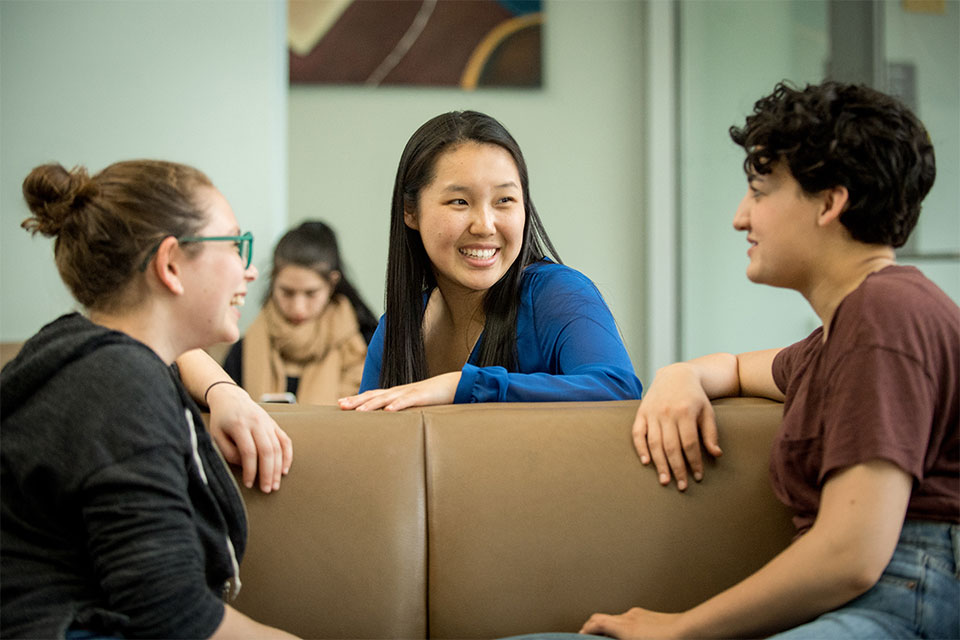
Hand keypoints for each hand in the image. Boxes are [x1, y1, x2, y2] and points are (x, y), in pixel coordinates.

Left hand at [206, 383, 293, 492]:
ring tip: (275, 485)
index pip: (249, 452)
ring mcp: (268, 422)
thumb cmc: (221, 420)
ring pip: (278, 447)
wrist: (231, 398)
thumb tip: (246, 467)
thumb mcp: (216, 435)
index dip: (250, 470)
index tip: (249, 484)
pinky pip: (285, 441)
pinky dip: (287, 456)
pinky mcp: (275, 424)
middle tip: (267, 490)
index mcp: (240, 425)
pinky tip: (284, 469)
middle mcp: (257, 422)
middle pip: (267, 451)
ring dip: (278, 468)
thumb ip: (229, 452)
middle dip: (268, 473)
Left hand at [338, 372, 460, 411]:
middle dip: (357, 400)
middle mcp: (399, 391)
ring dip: (371, 404)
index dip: (356, 398)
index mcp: (396, 394)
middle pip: (374, 395)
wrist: (454, 384)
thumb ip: (401, 412)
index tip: (340, 403)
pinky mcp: (422, 396)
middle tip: (341, 405)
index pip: (372, 395)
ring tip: (358, 411)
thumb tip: (389, 422)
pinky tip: (388, 411)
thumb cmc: (433, 396)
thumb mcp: (413, 405)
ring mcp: (410, 392)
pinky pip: (408, 401)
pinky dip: (397, 405)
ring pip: (387, 398)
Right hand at [581, 607, 683, 638]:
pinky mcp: (650, 616)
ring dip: (611, 629)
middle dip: (594, 628)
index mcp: (623, 627)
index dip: (584, 629)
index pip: (594, 623)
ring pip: (617, 619)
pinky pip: (631, 620)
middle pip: (603, 619)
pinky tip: (633, 638)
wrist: (690, 632)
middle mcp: (629, 617)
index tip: (580, 635)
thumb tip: (610, 639)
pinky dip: (624, 628)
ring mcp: (640, 615)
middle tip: (591, 638)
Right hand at [632, 363, 721, 490]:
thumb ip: (711, 433)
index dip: (694, 462)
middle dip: (677, 469)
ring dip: (659, 464)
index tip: (698, 476)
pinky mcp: (641, 413)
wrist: (676, 375)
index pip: (690, 443)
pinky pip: (637, 433)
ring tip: (665, 480)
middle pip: (671, 447)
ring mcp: (652, 413)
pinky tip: (646, 462)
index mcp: (685, 412)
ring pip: (654, 443)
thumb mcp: (707, 411)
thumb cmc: (694, 396)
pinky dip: (640, 448)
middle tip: (681, 486)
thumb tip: (716, 454)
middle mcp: (667, 413)